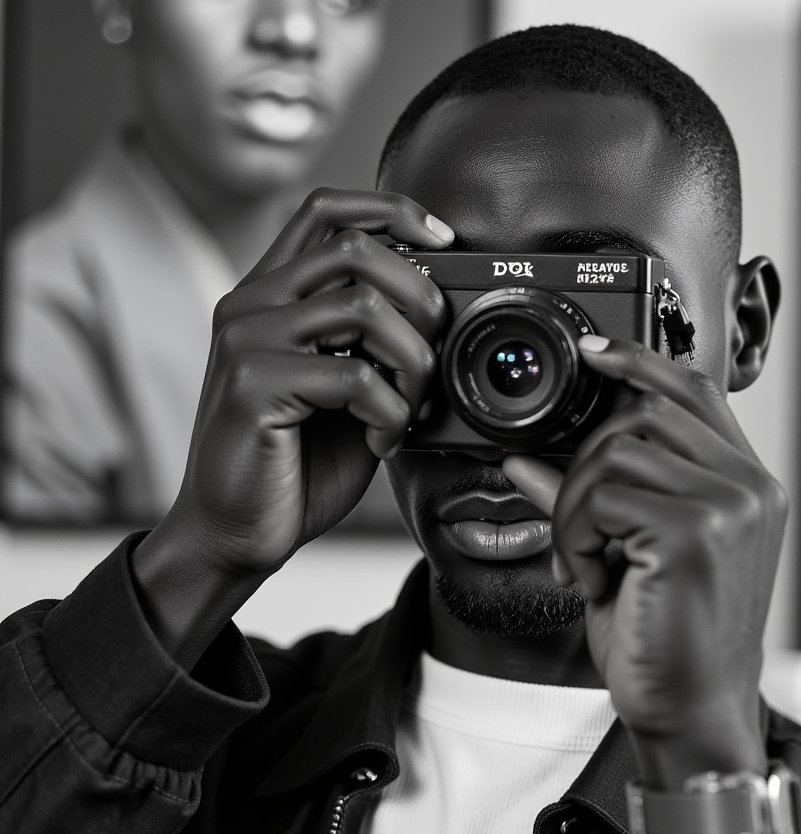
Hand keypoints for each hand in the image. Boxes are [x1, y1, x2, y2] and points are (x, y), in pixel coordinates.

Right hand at [166, 188, 450, 574]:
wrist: (233, 532)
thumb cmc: (295, 465)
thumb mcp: (347, 393)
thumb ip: (375, 347)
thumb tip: (440, 314)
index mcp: (272, 296)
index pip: (326, 210)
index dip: (393, 210)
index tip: (443, 241)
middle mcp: (251, 304)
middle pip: (356, 249)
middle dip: (421, 299)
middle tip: (433, 357)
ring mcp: (246, 341)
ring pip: (364, 308)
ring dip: (413, 364)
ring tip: (407, 410)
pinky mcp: (252, 386)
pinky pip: (355, 376)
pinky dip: (391, 414)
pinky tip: (381, 441)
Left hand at [504, 337, 786, 781]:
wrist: (690, 714)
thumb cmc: (664, 640)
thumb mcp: (625, 556)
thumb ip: (587, 499)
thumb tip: (526, 459)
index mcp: (747, 487)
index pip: (696, 392)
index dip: (641, 363)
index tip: (594, 354)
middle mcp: (750, 488)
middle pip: (640, 415)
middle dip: (583, 466)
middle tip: (576, 534)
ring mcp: (729, 506)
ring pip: (612, 453)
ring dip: (575, 511)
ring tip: (588, 565)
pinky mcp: (695, 531)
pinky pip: (600, 498)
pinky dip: (576, 538)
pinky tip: (594, 581)